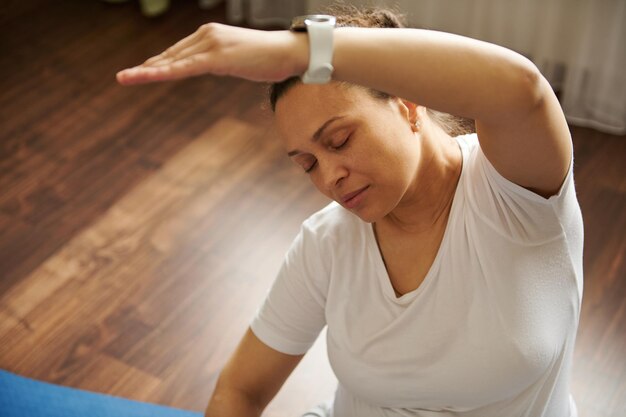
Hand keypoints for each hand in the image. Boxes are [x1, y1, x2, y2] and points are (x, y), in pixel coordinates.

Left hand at [116, 23, 306, 84]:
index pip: (178, 52)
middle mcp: (206, 35)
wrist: (288, 52)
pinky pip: (186, 67)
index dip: (157, 63)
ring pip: (173, 61)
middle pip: (170, 55)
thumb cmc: (268, 58)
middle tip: (124, 77)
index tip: (141, 71)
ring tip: (125, 78)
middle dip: (147, 67)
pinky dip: (165, 72)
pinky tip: (149, 76)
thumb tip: (213, 67)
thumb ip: (221, 60)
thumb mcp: (238, 58)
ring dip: (147, 71)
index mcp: (209, 35)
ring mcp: (211, 44)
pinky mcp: (217, 57)